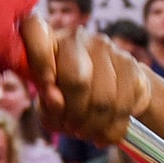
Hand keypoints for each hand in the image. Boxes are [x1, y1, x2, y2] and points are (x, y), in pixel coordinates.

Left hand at [21, 13, 151, 146]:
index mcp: (45, 40)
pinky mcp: (129, 63)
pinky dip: (111, 129)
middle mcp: (74, 37)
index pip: (34, 30)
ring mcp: (104, 47)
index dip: (39, 59)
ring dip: (93, 126)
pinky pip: (122, 106)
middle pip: (76, 80)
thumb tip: (56, 102)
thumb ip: (48, 106)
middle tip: (72, 128)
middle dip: (74, 114)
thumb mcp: (50, 106)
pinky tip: (104, 132)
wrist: (111, 92)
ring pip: (102, 100)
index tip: (46, 88)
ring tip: (87, 131)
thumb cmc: (69, 98)